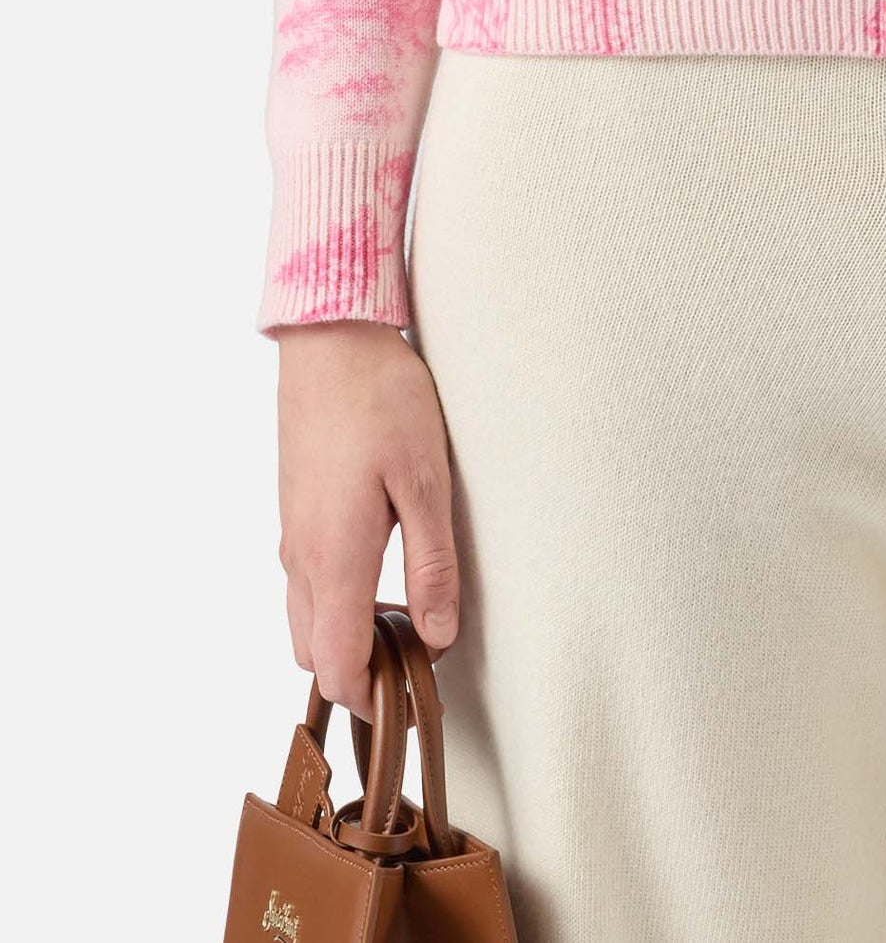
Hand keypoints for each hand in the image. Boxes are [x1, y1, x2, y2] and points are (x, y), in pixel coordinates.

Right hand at [275, 322, 459, 719]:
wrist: (331, 338)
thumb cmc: (382, 400)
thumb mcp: (426, 481)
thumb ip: (432, 565)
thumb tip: (436, 637)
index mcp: (334, 558)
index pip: (338, 666)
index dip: (371, 701)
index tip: (413, 703)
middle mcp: (301, 557)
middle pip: (314, 654)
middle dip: (357, 675)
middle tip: (414, 664)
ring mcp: (291, 535)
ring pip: (305, 619)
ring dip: (344, 636)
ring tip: (405, 617)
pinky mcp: (294, 512)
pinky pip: (304, 582)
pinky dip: (335, 601)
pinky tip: (380, 571)